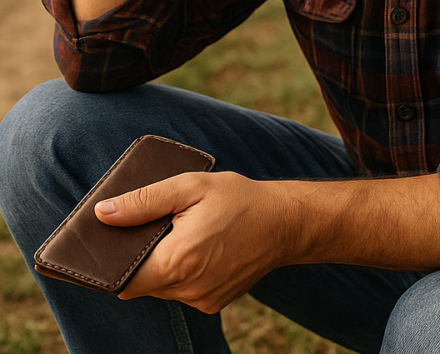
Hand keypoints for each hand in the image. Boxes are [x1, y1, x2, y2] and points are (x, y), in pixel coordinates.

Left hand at [95, 171, 287, 313]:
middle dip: (139, 257)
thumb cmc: (239, 199)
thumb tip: (103, 214)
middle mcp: (188, 289)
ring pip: (162, 287)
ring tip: (178, 231)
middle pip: (141, 282)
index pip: (122, 278)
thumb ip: (144, 201)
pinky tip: (196, 245)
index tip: (110, 242)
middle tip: (150, 225)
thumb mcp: (189, 187)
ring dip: (161, 263)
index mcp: (178, 261)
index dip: (110, 262)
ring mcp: (202, 300)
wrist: (285, 222)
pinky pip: (182, 290)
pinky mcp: (214, 302)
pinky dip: (180, 271)